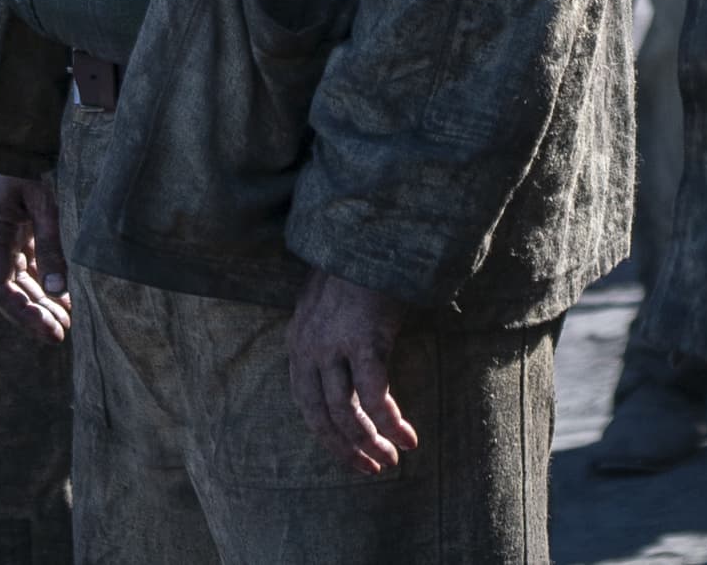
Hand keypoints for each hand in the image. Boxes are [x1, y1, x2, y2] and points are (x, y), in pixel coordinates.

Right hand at [0, 171, 69, 342]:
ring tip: (65, 324)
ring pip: (16, 281)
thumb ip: (50, 242)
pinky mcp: (14, 233)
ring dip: (38, 303)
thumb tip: (60, 290)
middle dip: (31, 315)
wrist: (17, 135)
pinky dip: (43, 284)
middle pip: (6, 289)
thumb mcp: (44, 201)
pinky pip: (26, 267)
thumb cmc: (28, 162)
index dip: (20, 310)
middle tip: (60, 336)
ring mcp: (0, 237)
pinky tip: (63, 299)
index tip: (47, 328)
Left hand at [289, 267, 420, 475]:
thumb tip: (348, 371)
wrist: (369, 237)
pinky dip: (391, 423)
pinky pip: (374, 397)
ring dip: (370, 443)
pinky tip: (408, 437)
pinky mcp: (362, 342)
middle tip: (372, 469)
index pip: (305, 404)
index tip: (349, 456)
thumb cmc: (356, 271)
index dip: (327, 436)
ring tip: (394, 459)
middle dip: (346, 449)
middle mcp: (308, 349)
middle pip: (321, 417)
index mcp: (297, 342)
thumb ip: (329, 339)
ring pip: (346, 414)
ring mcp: (332, 347)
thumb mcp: (327, 307)